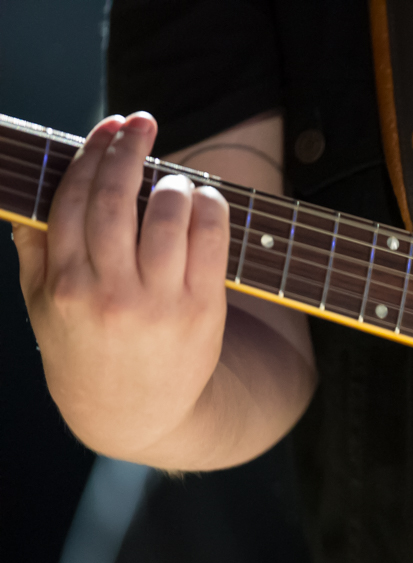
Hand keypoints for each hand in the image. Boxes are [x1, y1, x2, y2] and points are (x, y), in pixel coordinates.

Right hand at [16, 113, 229, 461]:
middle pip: (116, 200)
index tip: (108, 126)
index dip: (91, 154)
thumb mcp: (44, 308)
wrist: (135, 414)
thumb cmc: (86, 350)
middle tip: (141, 121)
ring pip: (167, 217)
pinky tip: (206, 197)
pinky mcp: (201, 312)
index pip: (73, 200)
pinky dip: (210, 210)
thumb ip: (35, 253)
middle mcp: (109, 292)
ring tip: (174, 177)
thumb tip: (25, 198)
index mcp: (64, 285)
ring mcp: (158, 302)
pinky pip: (210, 244)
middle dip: (129, 150)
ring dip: (173, 182)